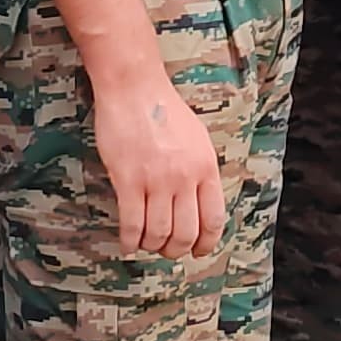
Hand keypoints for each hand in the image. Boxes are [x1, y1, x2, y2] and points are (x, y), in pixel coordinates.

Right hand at [96, 69, 223, 255]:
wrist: (134, 88)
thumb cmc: (164, 111)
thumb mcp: (197, 139)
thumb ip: (201, 170)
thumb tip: (200, 202)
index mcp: (206, 167)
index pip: (213, 219)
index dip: (206, 243)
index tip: (198, 251)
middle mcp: (185, 177)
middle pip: (186, 232)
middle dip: (176, 250)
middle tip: (167, 250)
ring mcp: (157, 180)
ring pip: (159, 232)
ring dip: (152, 245)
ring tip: (147, 243)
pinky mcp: (129, 180)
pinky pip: (132, 223)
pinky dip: (130, 240)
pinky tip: (128, 243)